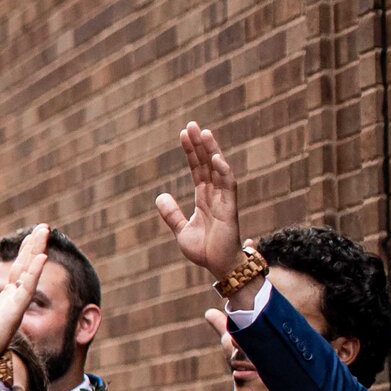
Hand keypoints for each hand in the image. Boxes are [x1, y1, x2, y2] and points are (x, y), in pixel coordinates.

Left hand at [0, 223, 47, 364]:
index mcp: (5, 301)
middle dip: (35, 246)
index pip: (18, 271)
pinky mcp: (13, 313)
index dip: (25, 253)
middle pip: (26, 267)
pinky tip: (41, 257)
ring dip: (37, 251)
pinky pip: (27, 290)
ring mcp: (15, 306)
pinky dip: (34, 273)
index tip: (31, 236)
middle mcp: (14, 301)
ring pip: (29, 273)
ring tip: (44, 232)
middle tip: (44, 227)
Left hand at [153, 121, 242, 277]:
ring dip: (211, 151)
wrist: (218, 267)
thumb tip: (160, 196)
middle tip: (191, 124)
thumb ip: (171, 214)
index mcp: (204, 198)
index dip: (191, 152)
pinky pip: (228, 186)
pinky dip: (223, 171)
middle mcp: (215, 195)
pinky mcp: (230, 209)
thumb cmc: (204, 249)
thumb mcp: (180, 229)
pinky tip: (215, 157)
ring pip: (218, 170)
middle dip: (199, 144)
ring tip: (203, 133)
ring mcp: (224, 200)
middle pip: (206, 164)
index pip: (197, 169)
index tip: (183, 134)